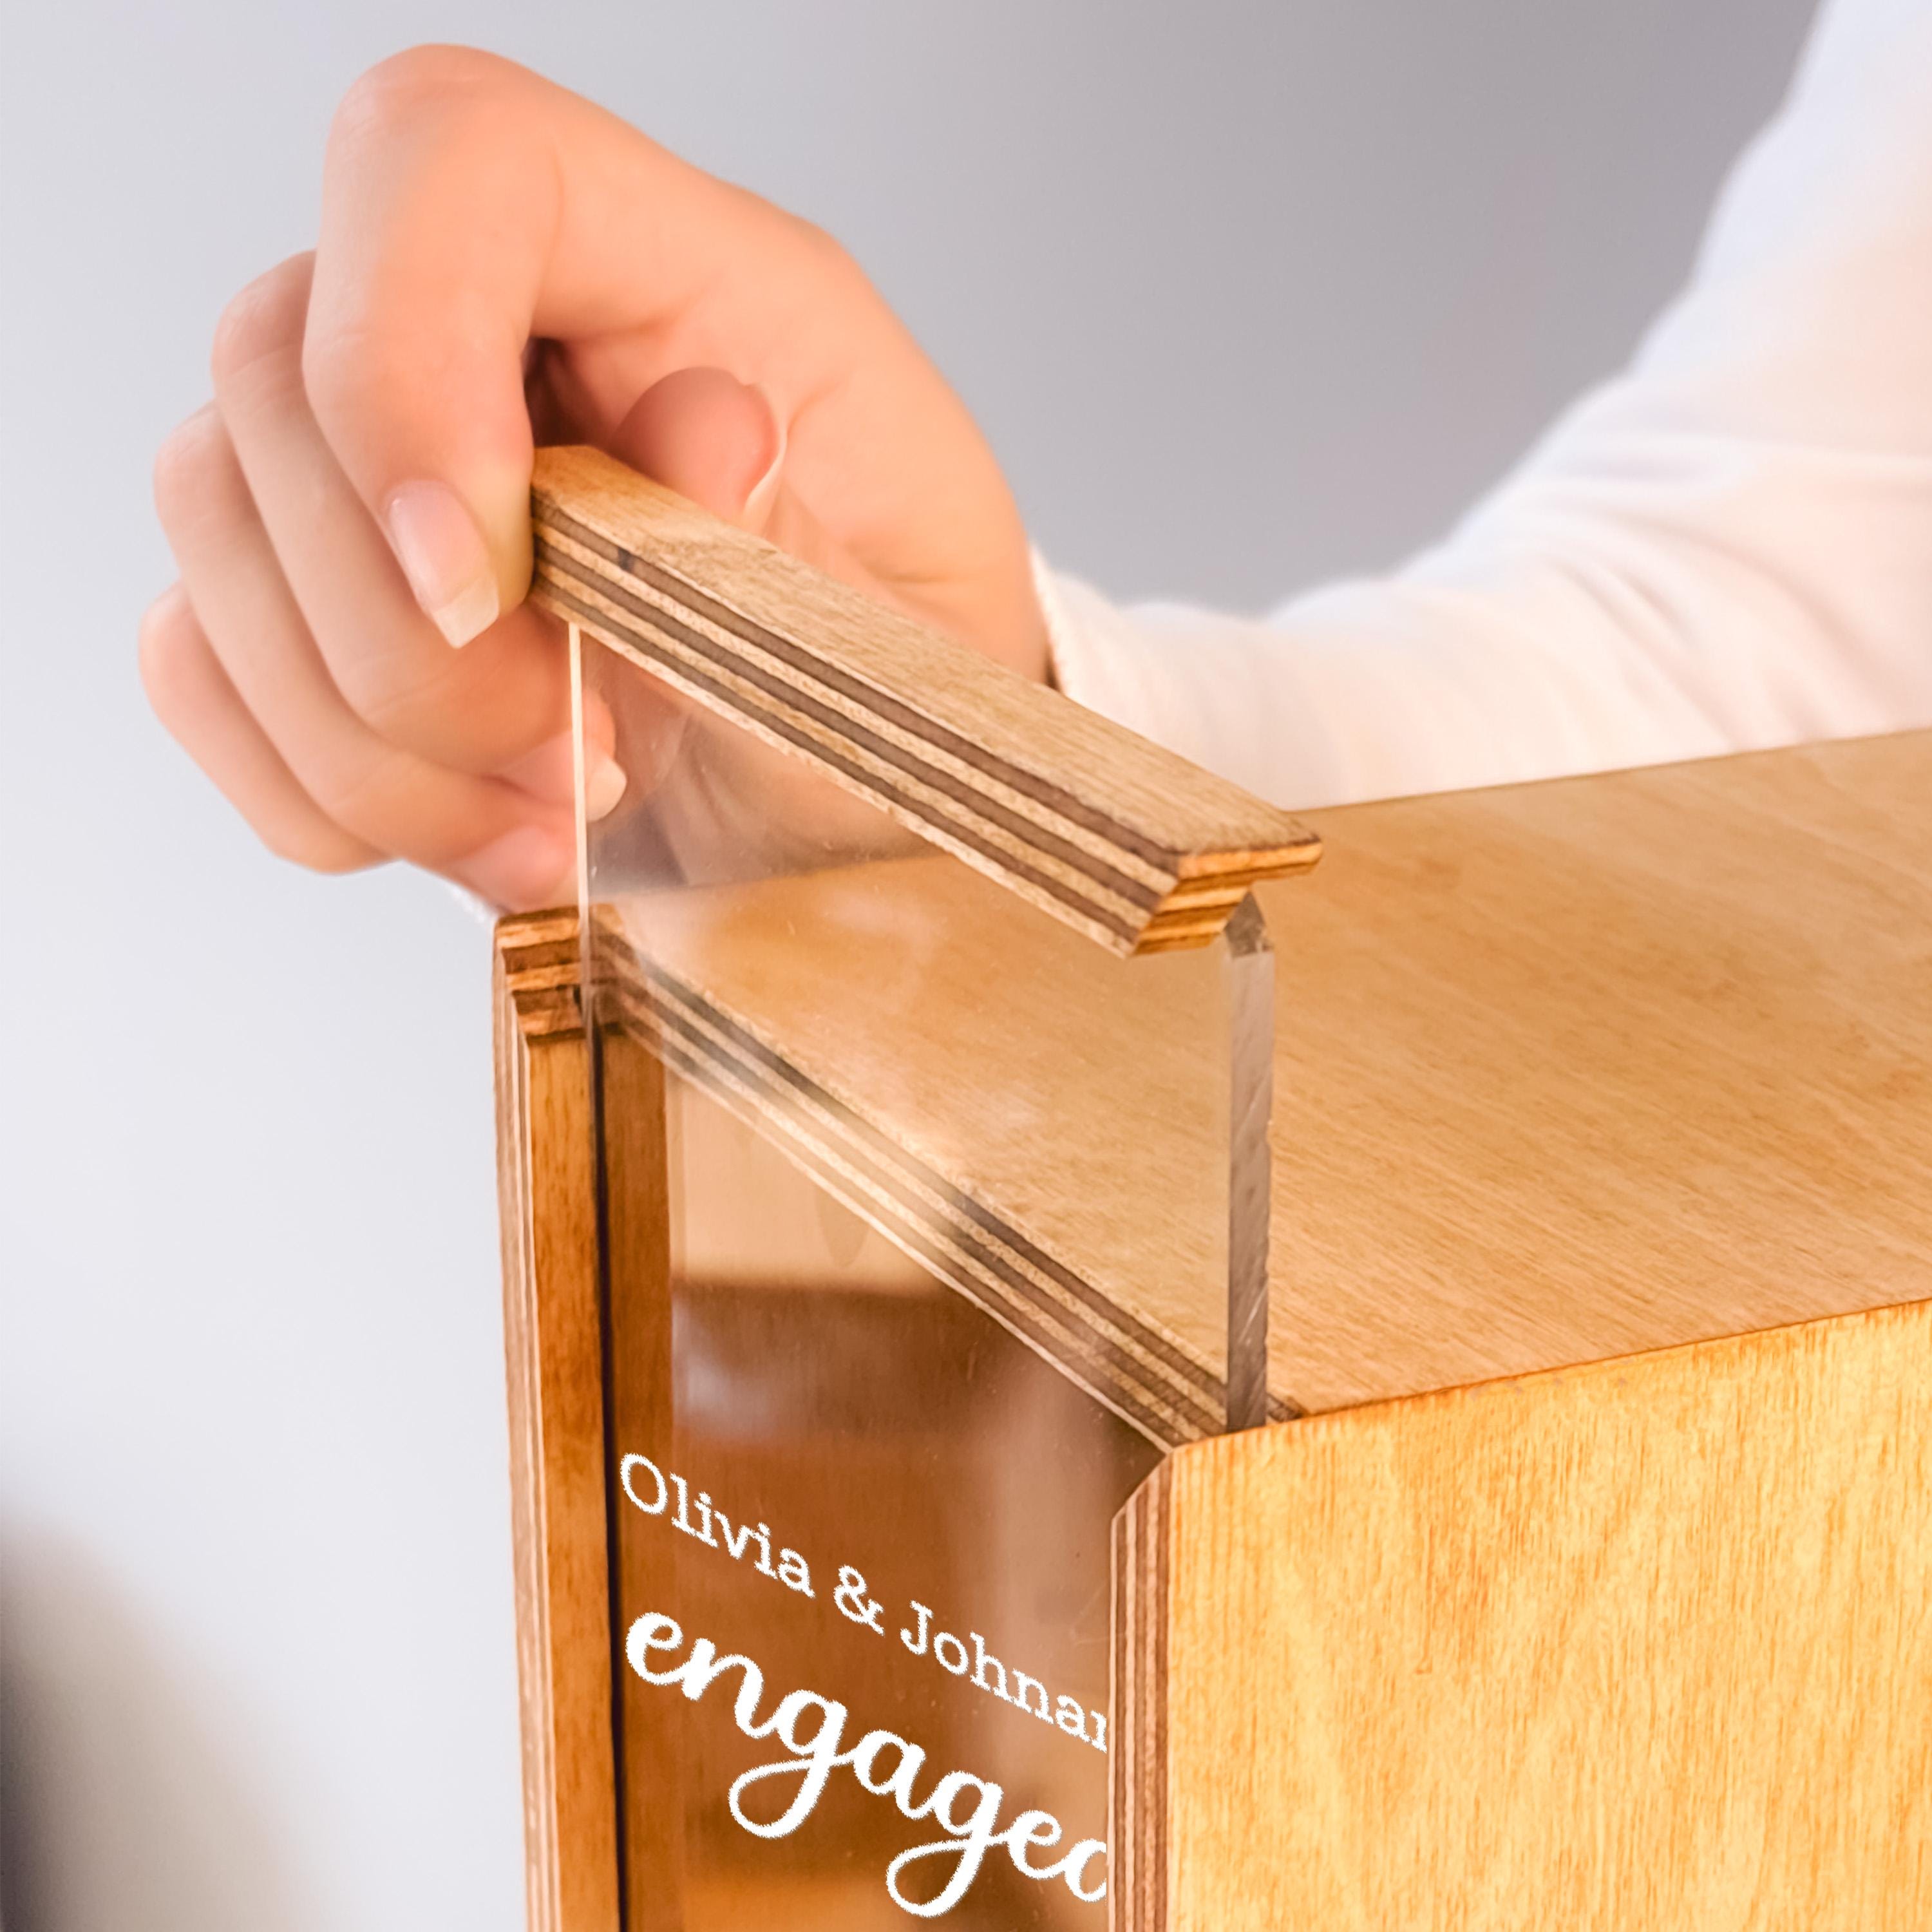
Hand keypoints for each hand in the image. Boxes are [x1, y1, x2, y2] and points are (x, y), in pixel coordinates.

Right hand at [142, 45, 1047, 909]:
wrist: (856, 784)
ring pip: (216, 532)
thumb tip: (692, 429)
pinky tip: (472, 832)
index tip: (480, 588)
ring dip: (377, 744)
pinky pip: (197, 661)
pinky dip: (321, 787)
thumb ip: (777, 528)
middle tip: (583, 773)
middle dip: (415, 645)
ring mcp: (371, 455)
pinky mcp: (309, 595)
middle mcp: (488, 324)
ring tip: (555, 830)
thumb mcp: (906, 612)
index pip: (446, 161)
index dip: (406, 361)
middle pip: (279, 375)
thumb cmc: (895, 676)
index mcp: (672, 263)